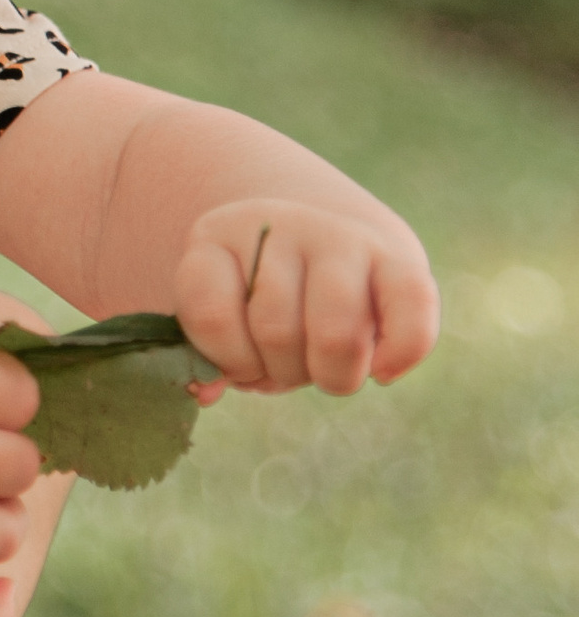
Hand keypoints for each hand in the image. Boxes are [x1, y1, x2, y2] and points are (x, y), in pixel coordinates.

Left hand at [173, 196, 439, 395]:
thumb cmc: (263, 299)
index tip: (243, 360)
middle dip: (283, 371)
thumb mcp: (224, 317)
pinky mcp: (400, 257)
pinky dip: (398, 357)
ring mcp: (342, 236)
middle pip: (276, 330)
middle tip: (291, 363)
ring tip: (329, 367)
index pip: (210, 312)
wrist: (323, 241)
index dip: (228, 359)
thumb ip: (209, 359)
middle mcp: (281, 223)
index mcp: (219, 234)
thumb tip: (205, 392)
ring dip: (332, 375)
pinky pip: (410, 316)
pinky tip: (382, 370)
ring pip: (336, 334)